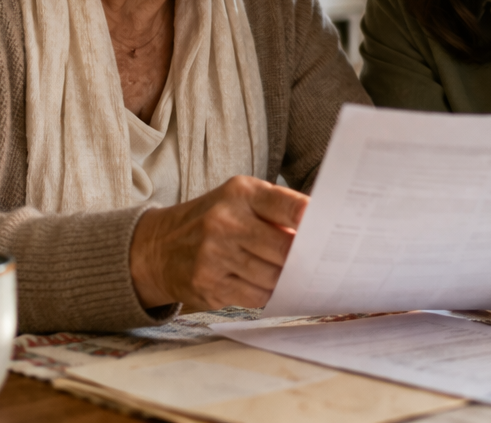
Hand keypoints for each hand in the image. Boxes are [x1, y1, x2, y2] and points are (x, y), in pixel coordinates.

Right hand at [129, 175, 306, 310]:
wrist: (158, 246)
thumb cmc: (212, 219)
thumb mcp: (239, 200)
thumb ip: (277, 212)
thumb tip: (322, 235)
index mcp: (240, 193)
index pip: (289, 207)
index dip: (314, 222)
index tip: (332, 232)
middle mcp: (225, 221)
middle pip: (285, 250)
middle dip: (302, 260)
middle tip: (316, 264)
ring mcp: (213, 255)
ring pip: (273, 278)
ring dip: (284, 280)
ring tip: (286, 274)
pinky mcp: (207, 285)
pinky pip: (256, 297)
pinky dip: (266, 294)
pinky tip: (262, 284)